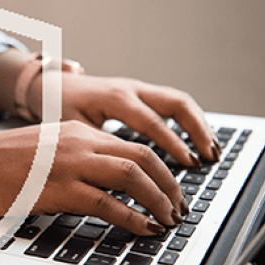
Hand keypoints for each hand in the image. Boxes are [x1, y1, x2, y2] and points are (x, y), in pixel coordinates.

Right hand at [0, 121, 188, 236]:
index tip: (171, 189)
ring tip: (169, 219)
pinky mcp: (57, 189)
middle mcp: (80, 143)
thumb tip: (107, 181)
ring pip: (132, 176)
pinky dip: (132, 218)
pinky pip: (107, 203)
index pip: (134, 145)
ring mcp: (69, 165)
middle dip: (170, 184)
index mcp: (78, 132)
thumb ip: (78, 157)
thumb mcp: (47, 148)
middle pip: (143, 157)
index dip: (162, 169)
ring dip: (159, 199)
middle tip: (179, 207)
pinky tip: (144, 228)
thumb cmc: (1, 162)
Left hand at [44, 73, 219, 166]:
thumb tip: (118, 178)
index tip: (189, 164)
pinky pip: (172, 103)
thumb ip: (97, 148)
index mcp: (115, 98)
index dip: (173, 144)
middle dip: (197, 131)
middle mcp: (131, 89)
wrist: (52, 86)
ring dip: (199, 125)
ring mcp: (138, 88)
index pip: (152, 122)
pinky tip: (198, 141)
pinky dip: (190, 121)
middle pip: (176, 103)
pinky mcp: (141, 93)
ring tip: (212, 151)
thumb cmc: (59, 108)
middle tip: (210, 157)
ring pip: (179, 101)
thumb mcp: (73, 129)